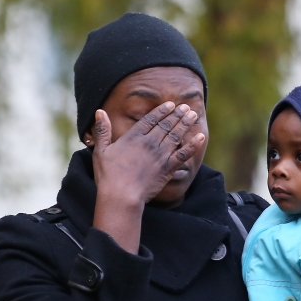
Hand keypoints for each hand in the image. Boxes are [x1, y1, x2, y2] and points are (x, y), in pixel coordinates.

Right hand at [90, 104, 204, 252]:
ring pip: (176, 135)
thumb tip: (99, 111)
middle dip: (177, 115)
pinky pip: (184, 154)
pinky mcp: (168, 168)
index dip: (162, 111)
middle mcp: (149, 143)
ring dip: (185, 124)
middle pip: (166, 125)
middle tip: (186, 107)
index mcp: (133, 137)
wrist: (122, 196)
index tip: (171, 105)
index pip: (151, 119)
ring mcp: (160, 155)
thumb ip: (102, 130)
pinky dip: (193, 145)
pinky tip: (201, 137)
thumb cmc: (108, 176)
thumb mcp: (100, 150)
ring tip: (193, 115)